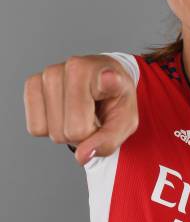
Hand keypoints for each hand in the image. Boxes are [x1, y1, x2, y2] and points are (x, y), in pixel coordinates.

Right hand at [23, 54, 138, 165]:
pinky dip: (49, 128)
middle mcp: (75, 66)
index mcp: (106, 72)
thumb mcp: (125, 123)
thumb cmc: (115, 101)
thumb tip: (82, 155)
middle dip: (85, 134)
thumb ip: (108, 141)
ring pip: (53, 131)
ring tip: (80, 112)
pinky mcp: (32, 83)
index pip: (103, 87)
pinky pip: (35, 127)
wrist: (104, 81)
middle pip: (73, 131)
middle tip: (94, 117)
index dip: (106, 83)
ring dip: (67, 131)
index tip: (109, 78)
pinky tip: (63, 111)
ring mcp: (51, 73)